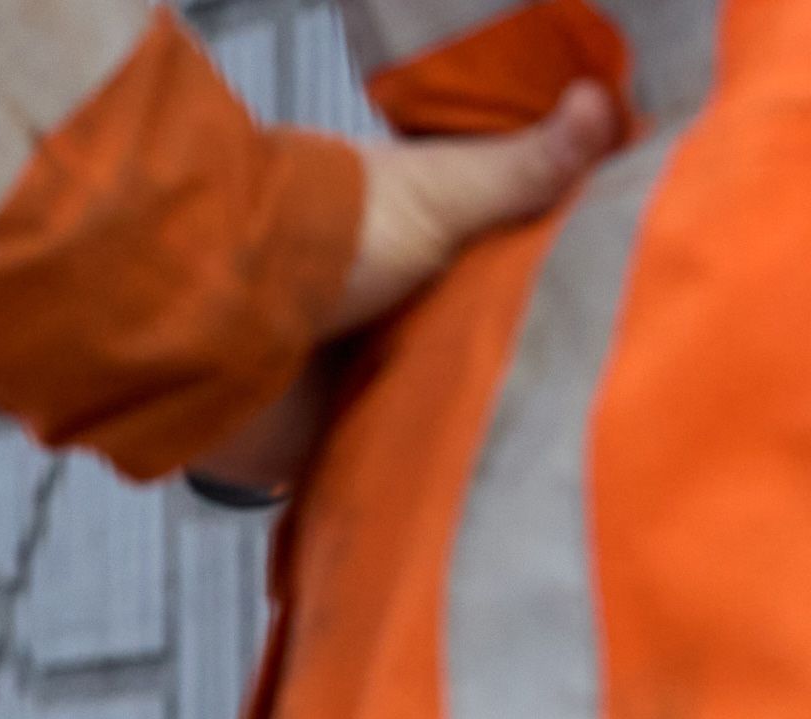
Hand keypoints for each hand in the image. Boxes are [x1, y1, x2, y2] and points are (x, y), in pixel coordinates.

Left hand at [198, 85, 621, 493]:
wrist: (222, 319)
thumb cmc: (335, 239)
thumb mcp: (448, 189)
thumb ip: (525, 168)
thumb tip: (602, 102)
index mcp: (422, 247)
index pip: (505, 264)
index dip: (555, 280)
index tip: (616, 297)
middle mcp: (392, 312)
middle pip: (478, 343)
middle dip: (520, 361)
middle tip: (604, 387)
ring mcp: (358, 382)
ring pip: (438, 408)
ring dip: (476, 425)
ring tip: (560, 443)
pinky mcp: (327, 446)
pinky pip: (386, 473)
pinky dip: (421, 482)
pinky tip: (486, 497)